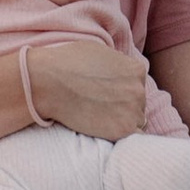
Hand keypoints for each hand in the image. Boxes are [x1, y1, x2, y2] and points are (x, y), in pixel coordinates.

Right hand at [26, 36, 151, 138]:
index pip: (137, 85)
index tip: (106, 94)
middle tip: (101, 108)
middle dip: (123, 106)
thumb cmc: (67, 63)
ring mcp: (133, 110)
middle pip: (138, 103)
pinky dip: (122, 137)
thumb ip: (116, 64)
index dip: (122, 91)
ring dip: (122, 122)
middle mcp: (139, 89)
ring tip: (100, 119)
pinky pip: (133, 138)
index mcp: (136, 69)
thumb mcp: (100, 51)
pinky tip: (106, 132)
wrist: (49, 82)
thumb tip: (117, 73)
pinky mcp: (123, 129)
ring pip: (136, 121)